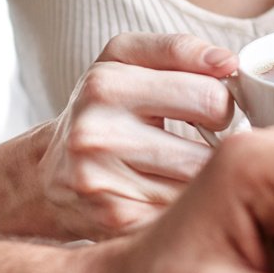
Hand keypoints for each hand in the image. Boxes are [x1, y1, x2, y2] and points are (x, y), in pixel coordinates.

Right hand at [36, 32, 239, 239]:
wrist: (47, 174)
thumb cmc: (99, 108)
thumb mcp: (124, 60)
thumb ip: (178, 50)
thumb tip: (226, 61)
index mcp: (107, 85)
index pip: (209, 97)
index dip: (223, 104)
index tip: (210, 110)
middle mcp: (98, 135)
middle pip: (209, 153)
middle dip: (218, 148)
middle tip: (205, 142)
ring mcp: (104, 184)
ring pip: (199, 190)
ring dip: (206, 181)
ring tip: (187, 168)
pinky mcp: (115, 223)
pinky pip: (182, 216)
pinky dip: (189, 208)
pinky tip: (174, 197)